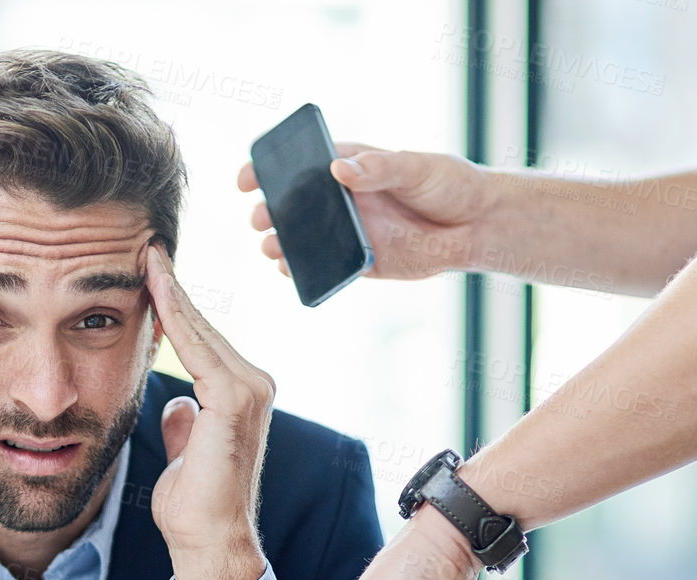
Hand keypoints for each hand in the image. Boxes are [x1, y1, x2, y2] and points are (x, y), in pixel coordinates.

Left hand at [145, 246, 275, 579]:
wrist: (208, 541)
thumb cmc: (193, 508)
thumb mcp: (184, 454)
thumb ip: (185, 424)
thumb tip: (177, 405)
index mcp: (238, 396)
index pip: (200, 341)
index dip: (173, 307)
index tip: (147, 273)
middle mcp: (252, 386)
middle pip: (203, 328)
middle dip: (171, 289)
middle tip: (144, 247)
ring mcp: (250, 390)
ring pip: (202, 331)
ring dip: (172, 294)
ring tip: (146, 257)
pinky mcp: (237, 400)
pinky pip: (200, 349)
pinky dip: (177, 319)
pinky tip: (156, 291)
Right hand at [237, 143, 495, 280]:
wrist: (477, 227)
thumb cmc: (451, 185)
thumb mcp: (418, 167)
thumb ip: (379, 168)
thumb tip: (338, 169)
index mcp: (351, 167)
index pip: (301, 163)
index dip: (269, 168)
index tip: (249, 177)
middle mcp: (342, 200)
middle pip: (291, 204)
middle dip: (269, 210)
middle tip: (263, 218)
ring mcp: (346, 232)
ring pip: (300, 238)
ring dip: (279, 243)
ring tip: (273, 246)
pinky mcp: (357, 262)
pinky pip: (322, 268)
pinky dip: (301, 270)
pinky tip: (290, 269)